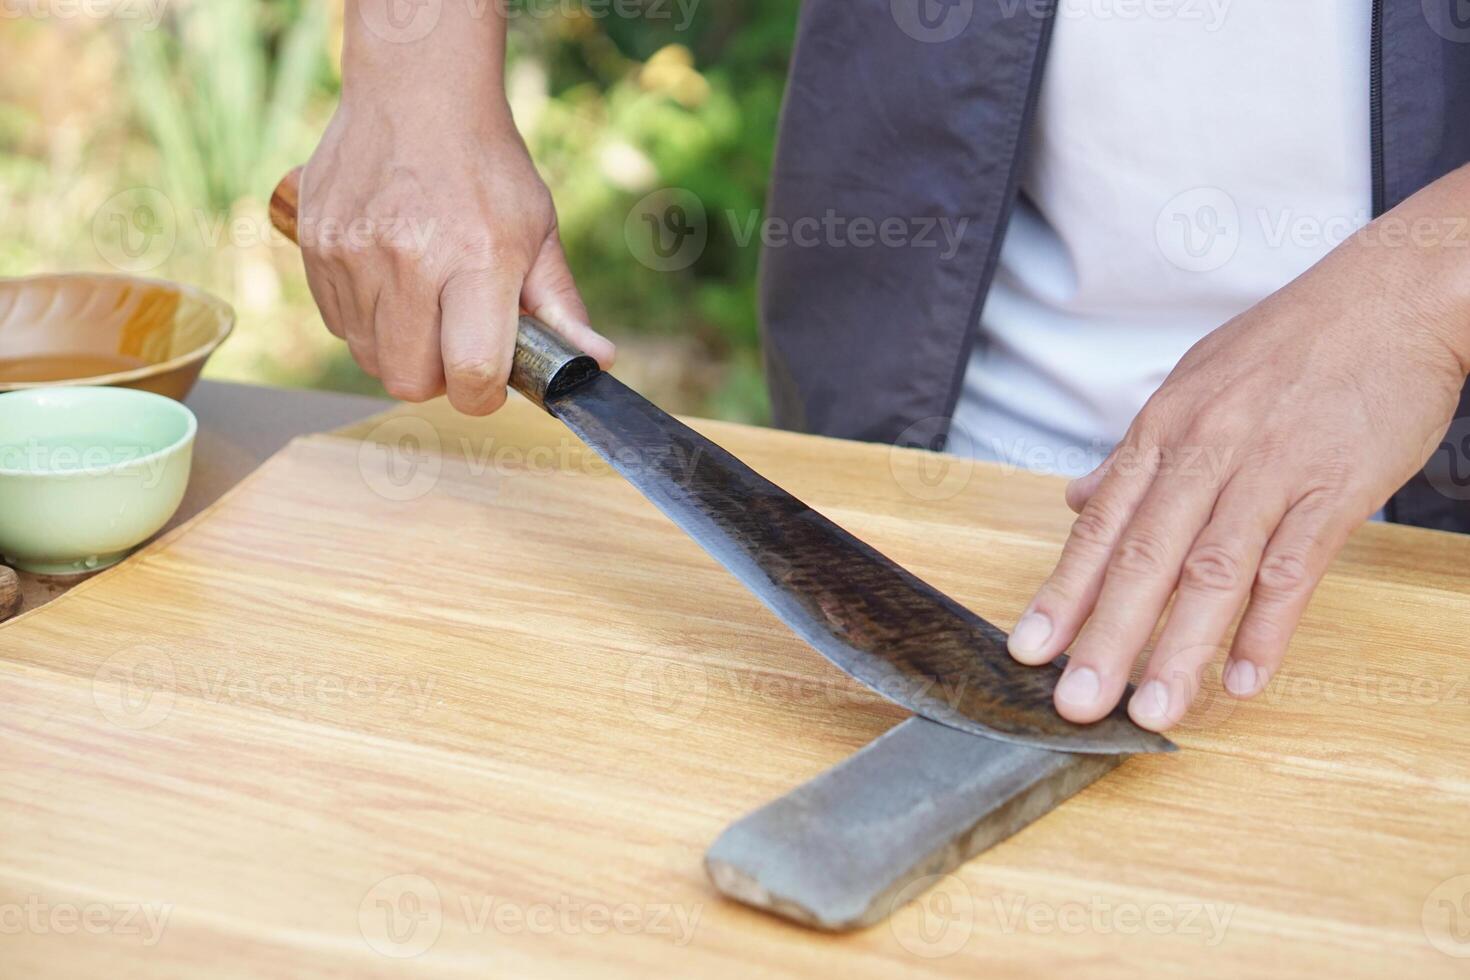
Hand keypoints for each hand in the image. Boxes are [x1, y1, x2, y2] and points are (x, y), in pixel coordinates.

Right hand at [299, 6, 612, 413]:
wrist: (417, 90)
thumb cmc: (486, 165)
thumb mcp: (538, 232)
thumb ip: (561, 308)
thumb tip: (598, 364)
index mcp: (477, 259)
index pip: (471, 371)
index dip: (483, 393)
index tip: (490, 379)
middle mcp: (409, 260)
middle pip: (409, 381)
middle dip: (437, 378)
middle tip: (455, 340)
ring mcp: (354, 253)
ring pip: (369, 357)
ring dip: (399, 348)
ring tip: (424, 301)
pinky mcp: (316, 246)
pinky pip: (338, 324)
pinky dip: (365, 320)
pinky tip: (390, 280)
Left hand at [1007, 177, 1469, 731]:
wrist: (1396, 294)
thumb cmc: (1292, 342)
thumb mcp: (1195, 382)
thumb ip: (1136, 454)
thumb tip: (1078, 501)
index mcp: (1165, 429)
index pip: (1102, 525)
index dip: (1064, 592)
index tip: (1029, 650)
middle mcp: (1205, 451)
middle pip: (1144, 556)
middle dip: (1105, 635)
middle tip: (1074, 702)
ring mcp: (1270, 470)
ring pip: (1212, 570)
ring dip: (1179, 648)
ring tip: (1153, 712)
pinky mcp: (1335, 486)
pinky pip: (1294, 567)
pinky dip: (1268, 626)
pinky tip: (1244, 678)